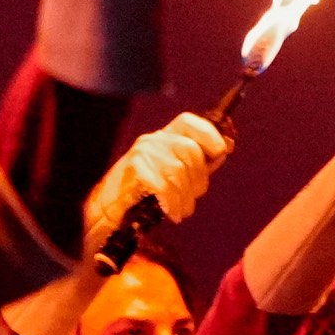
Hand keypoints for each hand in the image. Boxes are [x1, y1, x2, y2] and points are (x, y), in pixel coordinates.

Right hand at [86, 111, 231, 251]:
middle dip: (198, 179)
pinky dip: (172, 203)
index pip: (189, 122)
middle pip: (190, 151)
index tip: (221, 152)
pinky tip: (172, 212)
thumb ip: (199, 161)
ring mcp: (143, 153)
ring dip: (185, 197)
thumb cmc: (145, 192)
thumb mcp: (174, 173)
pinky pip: (165, 186)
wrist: (109, 208)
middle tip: (193, 198)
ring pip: (179, 171)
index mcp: (164, 137)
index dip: (209, 134)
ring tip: (182, 210)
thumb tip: (226, 147)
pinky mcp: (135, 169)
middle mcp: (153, 140)